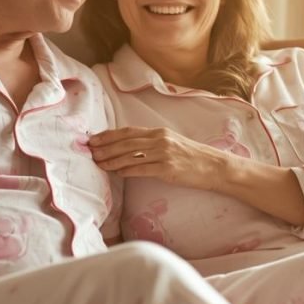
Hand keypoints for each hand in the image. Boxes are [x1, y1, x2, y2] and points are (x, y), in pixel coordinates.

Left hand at [89, 126, 222, 188]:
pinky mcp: (167, 169)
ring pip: (130, 155)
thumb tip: (129, 148)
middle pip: (125, 142)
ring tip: (98, 163)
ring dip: (111, 159)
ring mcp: (164, 154)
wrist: (214, 167)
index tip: (94, 139)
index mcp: (159, 132)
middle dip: (105, 146)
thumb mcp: (172, 143)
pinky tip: (116, 172)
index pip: (128, 131)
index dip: (109, 135)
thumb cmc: (193, 157)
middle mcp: (160, 140)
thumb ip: (152, 143)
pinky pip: (142, 169)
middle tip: (89, 151)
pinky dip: (126, 170)